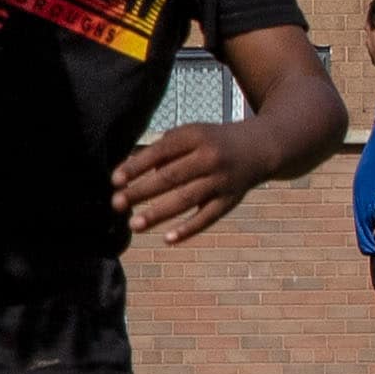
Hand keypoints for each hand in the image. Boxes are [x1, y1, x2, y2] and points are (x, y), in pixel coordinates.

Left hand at [109, 121, 257, 244]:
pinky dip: (188, 229)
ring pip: (187, 199)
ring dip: (158, 213)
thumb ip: (163, 150)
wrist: (259, 148)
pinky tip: (167, 239)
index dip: (137, 166)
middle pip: (171, 177)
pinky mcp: (230, 201)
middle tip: (116, 204)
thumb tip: (132, 174)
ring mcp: (222, 181)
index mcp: (196, 136)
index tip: (115, 179)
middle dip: (142, 191)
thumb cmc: (211, 141)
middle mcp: (210, 157)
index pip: (161, 151)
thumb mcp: (191, 134)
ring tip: (134, 225)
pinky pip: (207, 218)